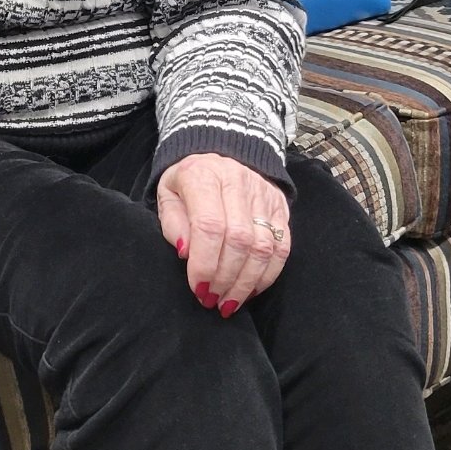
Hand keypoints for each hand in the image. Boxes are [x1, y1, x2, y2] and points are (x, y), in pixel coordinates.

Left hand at [156, 153, 290, 315]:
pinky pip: (282, 247)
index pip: (210, 226)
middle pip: (239, 240)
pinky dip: (268, 274)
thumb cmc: (188, 180)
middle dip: (225, 279)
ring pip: (263, 247)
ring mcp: (263, 194)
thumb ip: (173, 223)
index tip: (198, 288)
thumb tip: (186, 253)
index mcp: (204, 176)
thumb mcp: (168, 194)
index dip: (205, 263)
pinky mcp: (280, 206)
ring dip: (246, 283)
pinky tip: (251, 290)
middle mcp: (238, 181)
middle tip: (212, 300)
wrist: (222, 147)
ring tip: (229, 302)